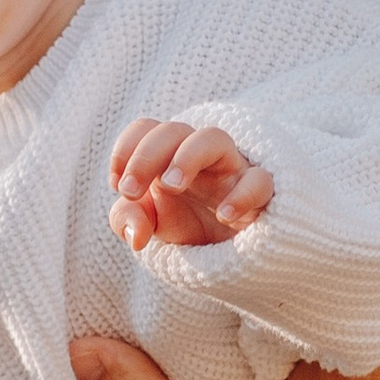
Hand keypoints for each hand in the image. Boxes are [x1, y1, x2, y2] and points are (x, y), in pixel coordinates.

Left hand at [108, 117, 273, 253]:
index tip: (118, 186)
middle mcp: (199, 154)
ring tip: (171, 186)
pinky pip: (259, 180)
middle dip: (146, 156)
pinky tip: (224, 216)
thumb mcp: (150, 223)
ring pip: (214, 138)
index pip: (146, 129)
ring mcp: (231, 169)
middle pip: (173, 130)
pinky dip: (242, 195)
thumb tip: (135, 235)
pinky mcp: (261, 192)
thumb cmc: (188, 223)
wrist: (230, 250)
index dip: (126, 149)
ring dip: (187, 157)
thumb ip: (128, 220)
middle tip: (130, 191)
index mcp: (168, 155)